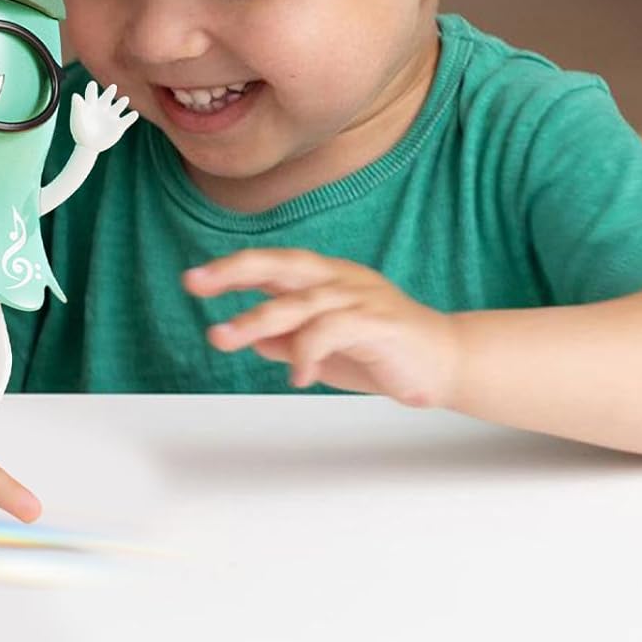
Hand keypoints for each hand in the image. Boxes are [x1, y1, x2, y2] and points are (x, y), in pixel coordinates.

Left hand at [69, 80, 137, 152]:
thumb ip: (77, 107)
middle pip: (107, 98)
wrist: (88, 146)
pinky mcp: (119, 126)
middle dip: (110, 92)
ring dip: (122, 103)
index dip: (91, 89)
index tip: (92, 84)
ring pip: (118, 106)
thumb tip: (75, 95)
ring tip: (125, 99)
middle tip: (113, 87)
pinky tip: (134, 114)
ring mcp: (111, 117)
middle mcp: (102, 109)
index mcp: (91, 106)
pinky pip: (127, 120)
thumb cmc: (80, 132)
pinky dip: (131, 117)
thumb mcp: (77, 119)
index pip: (91, 94)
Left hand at [184, 250, 462, 407]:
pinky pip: (332, 329)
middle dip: (234, 271)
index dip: (232, 269)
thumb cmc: (382, 354)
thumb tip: (253, 340)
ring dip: (257, 319)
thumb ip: (290, 340)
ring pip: (299, 300)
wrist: (448, 365)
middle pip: (281, 265)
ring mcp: (360, 297)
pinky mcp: (379, 322)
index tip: (193, 280)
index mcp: (325, 278)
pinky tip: (297, 376)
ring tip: (223, 338)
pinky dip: (307, 351)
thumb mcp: (326, 350)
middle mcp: (339, 278)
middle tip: (194, 282)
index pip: (271, 265)